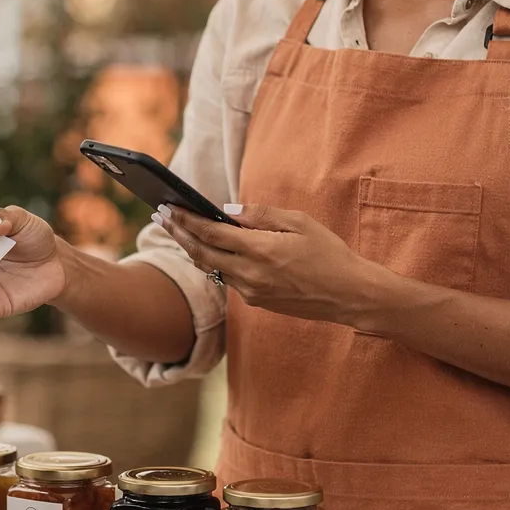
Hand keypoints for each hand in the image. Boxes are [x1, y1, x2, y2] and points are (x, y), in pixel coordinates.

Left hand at [157, 203, 387, 324]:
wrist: (349, 295)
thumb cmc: (329, 253)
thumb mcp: (299, 223)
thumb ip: (260, 215)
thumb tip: (227, 212)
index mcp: (260, 250)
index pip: (211, 233)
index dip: (185, 219)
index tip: (167, 207)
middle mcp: (250, 275)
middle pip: (201, 253)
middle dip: (179, 233)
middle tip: (161, 216)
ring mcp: (251, 292)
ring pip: (211, 269)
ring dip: (192, 249)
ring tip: (179, 231)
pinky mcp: (257, 302)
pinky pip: (229, 280)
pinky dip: (215, 263)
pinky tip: (210, 251)